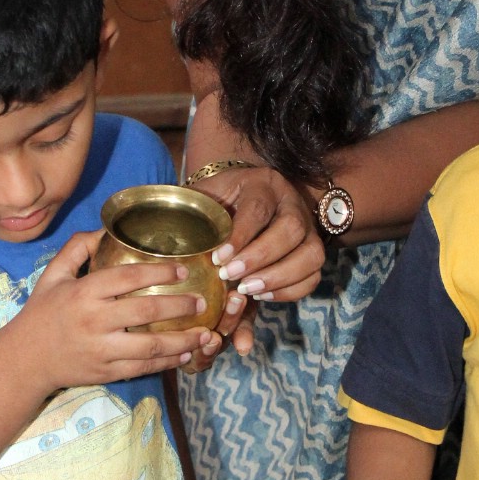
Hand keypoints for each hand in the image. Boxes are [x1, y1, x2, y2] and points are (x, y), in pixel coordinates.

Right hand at [20, 231, 214, 386]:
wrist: (24, 360)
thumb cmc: (42, 313)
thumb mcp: (53, 275)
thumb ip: (77, 249)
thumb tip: (105, 229)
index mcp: (84, 292)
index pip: (128, 277)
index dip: (159, 272)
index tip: (183, 270)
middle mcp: (94, 320)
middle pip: (147, 310)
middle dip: (180, 306)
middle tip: (202, 301)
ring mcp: (102, 349)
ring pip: (151, 346)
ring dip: (183, 340)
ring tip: (206, 334)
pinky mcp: (106, 372)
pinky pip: (143, 367)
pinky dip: (168, 362)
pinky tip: (186, 354)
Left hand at [194, 167, 325, 357]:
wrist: (238, 203)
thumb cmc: (216, 204)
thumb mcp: (202, 200)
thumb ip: (189, 216)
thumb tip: (164, 239)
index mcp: (263, 183)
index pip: (260, 206)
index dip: (242, 235)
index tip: (218, 259)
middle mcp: (292, 201)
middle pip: (292, 228)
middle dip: (262, 257)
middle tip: (231, 277)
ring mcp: (308, 227)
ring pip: (312, 254)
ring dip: (280, 277)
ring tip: (249, 291)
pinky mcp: (312, 250)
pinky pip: (313, 275)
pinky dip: (291, 290)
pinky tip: (262, 296)